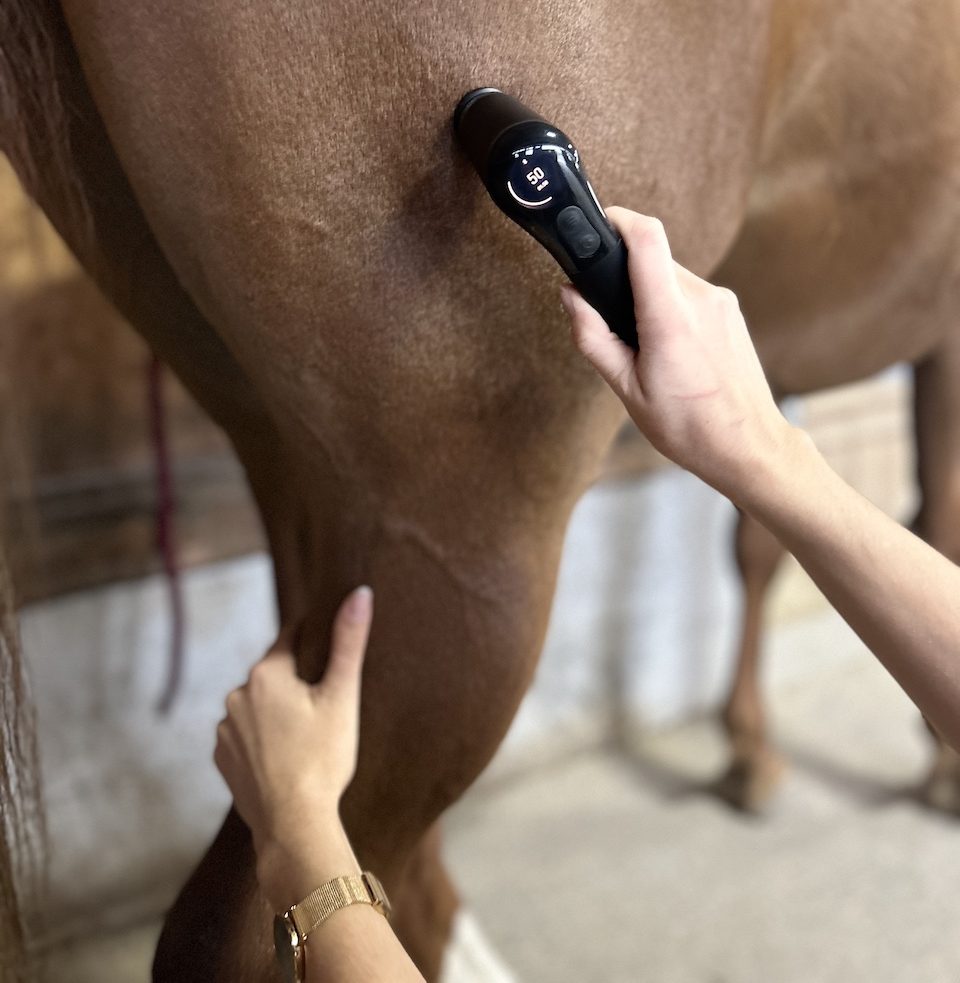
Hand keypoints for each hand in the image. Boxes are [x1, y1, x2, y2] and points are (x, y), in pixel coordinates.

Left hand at [214, 586, 372, 908]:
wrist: (294, 824)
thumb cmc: (324, 757)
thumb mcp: (342, 696)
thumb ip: (349, 641)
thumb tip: (361, 592)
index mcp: (267, 672)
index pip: (293, 637)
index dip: (315, 640)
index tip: (330, 650)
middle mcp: (237, 694)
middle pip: (275, 673)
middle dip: (297, 680)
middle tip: (326, 702)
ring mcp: (226, 728)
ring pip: (259, 705)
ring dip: (278, 711)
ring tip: (308, 734)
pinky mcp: (223, 758)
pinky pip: (246, 735)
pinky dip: (264, 739)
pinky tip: (287, 756)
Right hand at [562, 208, 794, 500]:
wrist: (747, 446)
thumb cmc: (688, 426)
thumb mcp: (627, 390)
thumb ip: (594, 338)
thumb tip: (571, 296)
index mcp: (670, 319)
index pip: (646, 239)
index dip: (619, 219)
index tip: (599, 222)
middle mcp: (702, 300)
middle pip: (654, 258)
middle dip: (626, 275)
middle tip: (613, 317)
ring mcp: (722, 302)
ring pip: (672, 275)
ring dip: (649, 294)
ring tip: (645, 345)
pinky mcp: (731, 310)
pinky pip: (690, 292)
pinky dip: (671, 306)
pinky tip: (671, 349)